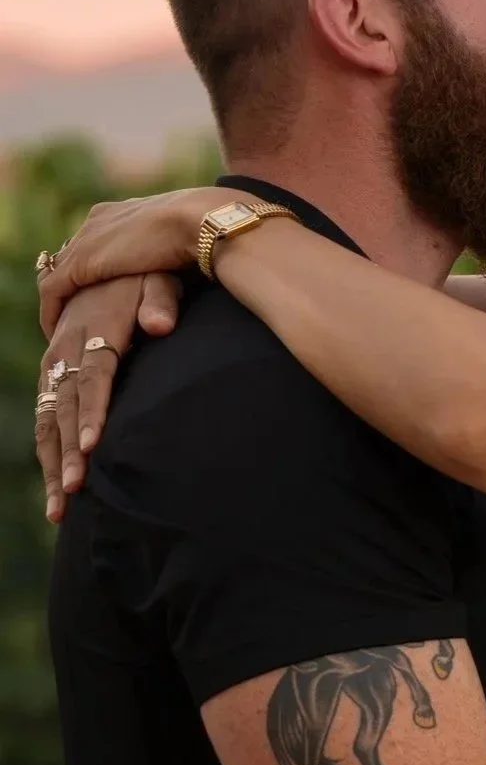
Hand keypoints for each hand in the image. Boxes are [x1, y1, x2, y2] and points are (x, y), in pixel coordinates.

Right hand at [36, 275, 180, 520]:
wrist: (112, 255)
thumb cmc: (145, 270)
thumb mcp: (157, 275)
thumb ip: (160, 301)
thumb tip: (160, 325)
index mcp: (93, 327)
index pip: (93, 376)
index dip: (93, 411)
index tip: (95, 447)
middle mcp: (66, 347)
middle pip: (65, 406)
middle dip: (67, 451)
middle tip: (73, 492)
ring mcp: (56, 360)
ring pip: (49, 418)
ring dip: (53, 462)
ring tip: (59, 509)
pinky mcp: (53, 370)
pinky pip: (46, 416)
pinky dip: (49, 451)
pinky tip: (56, 488)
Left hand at [38, 188, 222, 335]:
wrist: (198, 221)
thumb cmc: (202, 231)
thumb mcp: (179, 240)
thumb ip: (167, 251)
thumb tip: (178, 263)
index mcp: (120, 211)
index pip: (92, 240)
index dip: (90, 268)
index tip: (92, 293)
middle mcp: (96, 221)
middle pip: (69, 254)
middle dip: (67, 283)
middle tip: (69, 313)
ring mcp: (86, 240)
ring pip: (56, 274)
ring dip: (57, 301)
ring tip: (61, 327)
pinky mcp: (81, 262)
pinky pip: (52, 291)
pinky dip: (51, 312)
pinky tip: (56, 332)